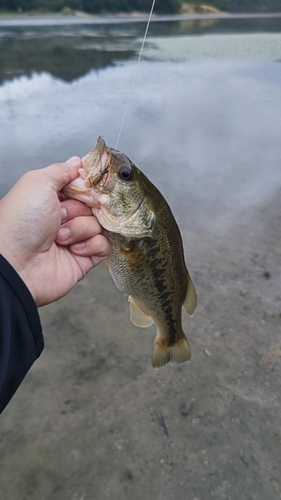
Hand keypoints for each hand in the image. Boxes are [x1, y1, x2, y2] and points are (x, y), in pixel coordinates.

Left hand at [0, 157, 110, 305]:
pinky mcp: (85, 258)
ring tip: (60, 237)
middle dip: (80, 208)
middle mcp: (64, 217)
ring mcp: (75, 238)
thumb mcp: (37, 183)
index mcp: (51, 198)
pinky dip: (91, 244)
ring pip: (99, 224)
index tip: (89, 187)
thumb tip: (77, 163)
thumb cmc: (20, 223)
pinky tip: (73, 249)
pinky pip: (104, 245)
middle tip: (61, 215)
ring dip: (81, 228)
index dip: (88, 186)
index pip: (83, 186)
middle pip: (94, 204)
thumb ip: (61, 170)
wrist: (17, 264)